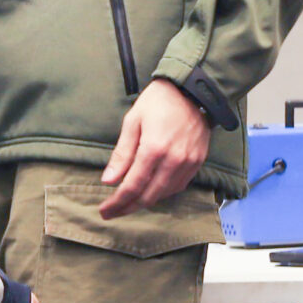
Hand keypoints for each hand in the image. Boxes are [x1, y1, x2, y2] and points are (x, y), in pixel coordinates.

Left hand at [99, 79, 210, 218]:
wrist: (192, 90)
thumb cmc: (158, 102)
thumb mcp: (133, 122)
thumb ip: (122, 154)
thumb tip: (108, 180)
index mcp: (153, 149)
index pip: (132, 186)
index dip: (117, 203)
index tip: (104, 211)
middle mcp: (173, 160)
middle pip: (148, 196)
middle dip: (128, 207)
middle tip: (113, 212)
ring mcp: (188, 163)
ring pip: (164, 194)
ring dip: (145, 202)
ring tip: (128, 203)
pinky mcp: (198, 162)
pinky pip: (179, 186)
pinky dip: (162, 193)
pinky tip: (150, 192)